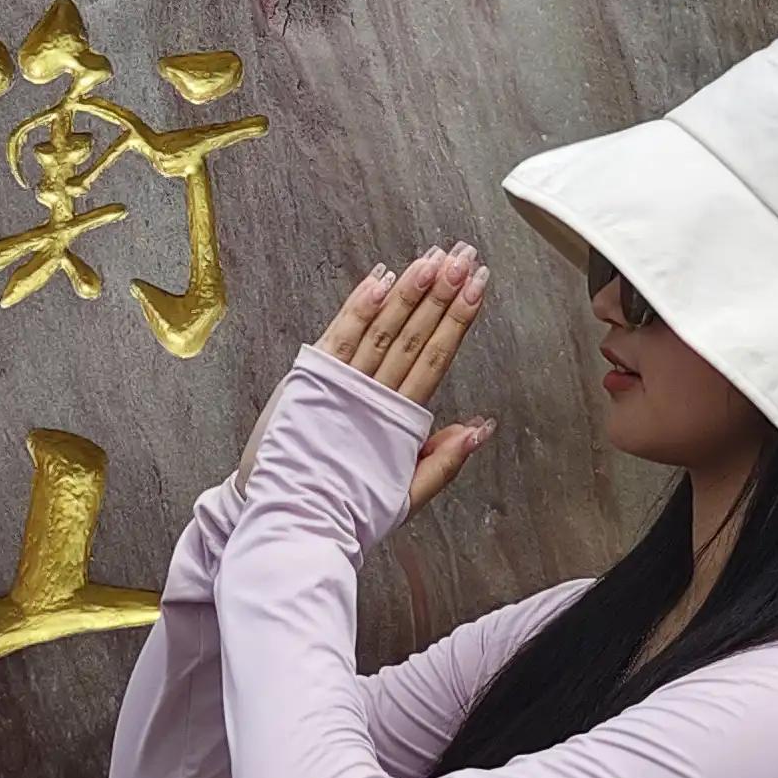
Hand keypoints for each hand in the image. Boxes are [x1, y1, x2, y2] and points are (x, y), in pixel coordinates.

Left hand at [315, 245, 494, 513]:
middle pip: (414, 335)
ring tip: (434, 258)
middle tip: (464, 256)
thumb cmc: (348, 511)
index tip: (478, 286)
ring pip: (383, 328)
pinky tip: (381, 278)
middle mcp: (375, 396)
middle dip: (442, 293)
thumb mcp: (406, 495)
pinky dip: (360, 306)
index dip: (459, 319)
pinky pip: (340, 335)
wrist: (294, 521)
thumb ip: (444, 459)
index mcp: (401, 421)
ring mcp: (343, 384)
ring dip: (409, 291)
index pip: (436, 357)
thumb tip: (482, 427)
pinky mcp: (311, 378)